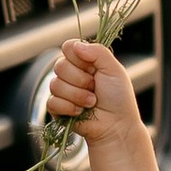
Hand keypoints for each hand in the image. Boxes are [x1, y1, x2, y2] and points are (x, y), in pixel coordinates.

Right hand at [42, 35, 145, 155]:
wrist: (116, 126)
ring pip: (55, 85)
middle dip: (80, 80)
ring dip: (77, 96)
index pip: (68, 47)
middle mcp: (72, 74)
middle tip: (94, 88)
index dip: (78, 58)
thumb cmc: (119, 98)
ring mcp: (63, 91)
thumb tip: (76, 45)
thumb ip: (97, 51)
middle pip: (59, 66)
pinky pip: (51, 102)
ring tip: (91, 102)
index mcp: (84, 61)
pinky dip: (68, 108)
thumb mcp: (114, 69)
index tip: (93, 68)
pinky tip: (80, 112)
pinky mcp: (57, 108)